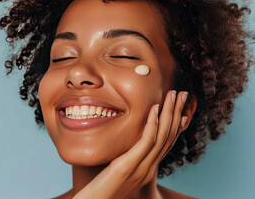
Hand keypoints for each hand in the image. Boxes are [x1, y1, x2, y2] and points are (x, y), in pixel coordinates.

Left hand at [73, 90, 188, 198]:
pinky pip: (145, 143)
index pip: (166, 144)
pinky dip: (152, 124)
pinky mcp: (128, 167)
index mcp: (145, 169)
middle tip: (182, 94)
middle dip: (176, 113)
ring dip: (168, 113)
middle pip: (168, 137)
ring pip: (161, 137)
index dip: (175, 126)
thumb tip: (122, 149)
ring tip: (172, 94)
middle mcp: (147, 169)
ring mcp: (140, 168)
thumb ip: (123, 161)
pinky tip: (154, 109)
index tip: (181, 110)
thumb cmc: (101, 190)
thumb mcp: (116, 172)